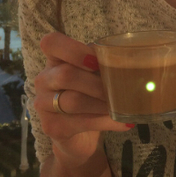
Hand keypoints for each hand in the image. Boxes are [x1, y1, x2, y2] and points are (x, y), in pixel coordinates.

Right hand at [33, 32, 132, 165]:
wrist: (78, 133)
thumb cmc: (89, 94)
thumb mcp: (94, 74)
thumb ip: (104, 63)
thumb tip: (131, 58)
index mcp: (55, 60)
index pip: (51, 43)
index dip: (74, 50)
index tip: (95, 61)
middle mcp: (44, 80)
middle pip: (66, 75)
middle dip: (97, 83)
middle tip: (120, 89)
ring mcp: (43, 105)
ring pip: (73, 100)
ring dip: (103, 103)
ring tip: (124, 106)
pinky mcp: (52, 127)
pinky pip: (81, 122)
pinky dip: (107, 121)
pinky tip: (124, 122)